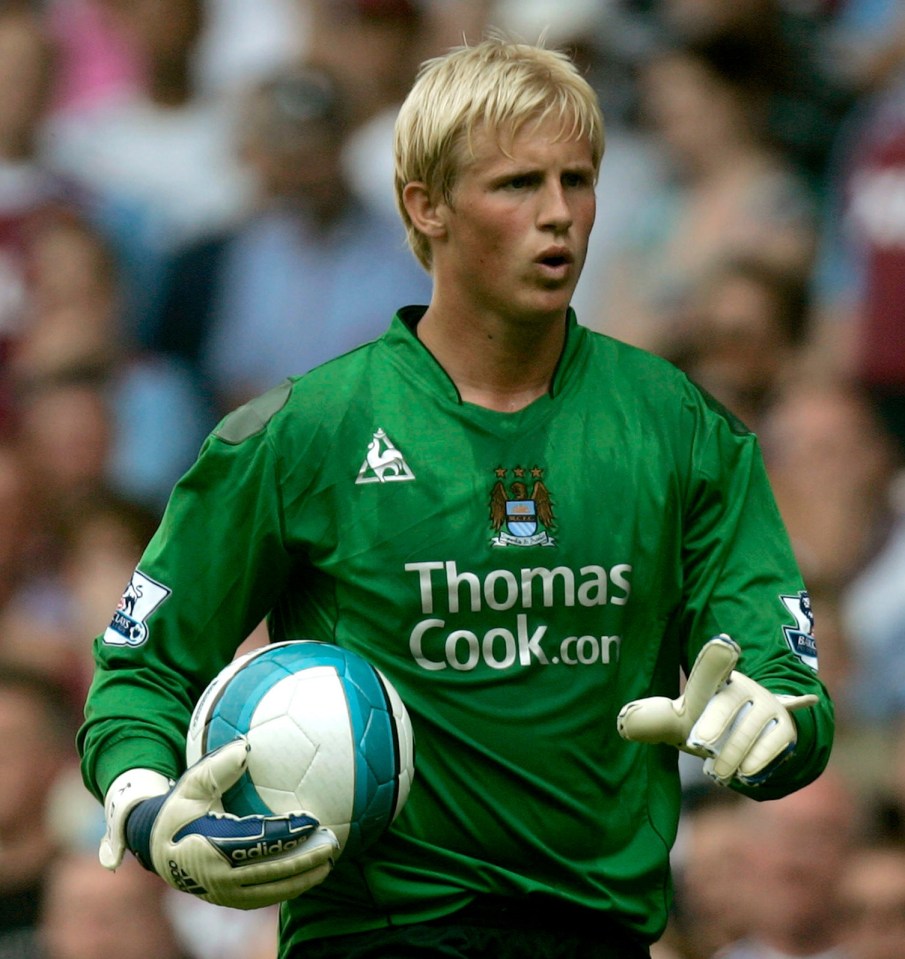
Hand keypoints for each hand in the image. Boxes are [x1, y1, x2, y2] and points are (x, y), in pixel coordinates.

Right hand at [103, 740, 338, 908]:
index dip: (286, 833)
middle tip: (331, 843)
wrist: (157, 848)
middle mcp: (218, 876)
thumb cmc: (180, 809)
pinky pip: (266, 896)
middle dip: (304, 859)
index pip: (256, 842)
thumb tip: (245, 746)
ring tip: (329, 860)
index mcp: (209, 847)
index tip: (311, 820)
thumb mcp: (192, 784)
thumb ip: (218, 767)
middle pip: (271, 871)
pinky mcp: (231, 901)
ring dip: (303, 877)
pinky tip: (311, 873)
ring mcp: (225, 894)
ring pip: (272, 890)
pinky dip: (290, 886)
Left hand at [616, 634, 817, 785]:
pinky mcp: (785, 729)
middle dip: (714, 725)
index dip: (718, 656)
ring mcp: (767, 707)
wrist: (752, 736)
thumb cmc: (708, 724)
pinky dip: (758, 763)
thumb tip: (625, 725)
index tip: (723, 643)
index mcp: (716, 679)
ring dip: (733, 755)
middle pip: (727, 703)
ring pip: (750, 729)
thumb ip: (657, 720)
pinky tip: (746, 773)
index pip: (715, 665)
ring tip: (720, 773)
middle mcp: (744, 688)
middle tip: (699, 744)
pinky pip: (774, 745)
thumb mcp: (682, 720)